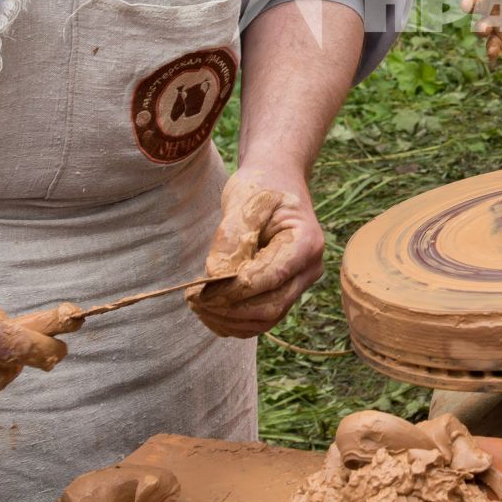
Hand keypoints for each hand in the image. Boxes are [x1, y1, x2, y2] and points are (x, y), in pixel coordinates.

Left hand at [186, 169, 325, 338]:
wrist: (277, 179)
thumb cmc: (262, 185)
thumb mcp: (244, 200)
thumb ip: (231, 237)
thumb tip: (216, 276)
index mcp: (306, 242)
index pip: (270, 277)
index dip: (234, 290)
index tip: (200, 290)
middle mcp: (309, 268)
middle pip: (271, 306)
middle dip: (228, 310)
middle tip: (193, 300)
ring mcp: (299, 282)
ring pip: (266, 319)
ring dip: (229, 320)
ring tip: (197, 306)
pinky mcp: (285, 290)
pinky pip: (262, 318)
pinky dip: (234, 321)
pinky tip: (209, 311)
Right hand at [460, 0, 501, 62]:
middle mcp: (490, 5)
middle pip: (476, 5)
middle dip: (470, 4)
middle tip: (466, 4)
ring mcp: (494, 23)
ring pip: (481, 27)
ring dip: (481, 28)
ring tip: (485, 29)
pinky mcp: (501, 38)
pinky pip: (494, 45)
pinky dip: (492, 51)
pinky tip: (492, 58)